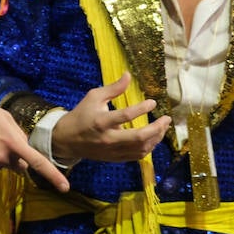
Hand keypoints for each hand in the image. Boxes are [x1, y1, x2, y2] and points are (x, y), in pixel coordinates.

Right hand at [0, 92, 67, 190]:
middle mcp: (1, 157)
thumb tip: (25, 148)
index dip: (53, 176)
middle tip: (1, 139)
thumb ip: (18, 134)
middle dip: (16, 157)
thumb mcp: (4, 117)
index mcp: (12, 142)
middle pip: (18, 165)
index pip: (37, 162)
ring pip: (0, 165)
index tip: (65, 188)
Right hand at [51, 73, 171, 164]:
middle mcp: (108, 139)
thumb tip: (129, 74)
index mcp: (101, 122)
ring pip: (140, 149)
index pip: (126, 116)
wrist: (67, 140)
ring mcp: (112, 151)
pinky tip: (154, 137)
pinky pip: (137, 156)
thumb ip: (113, 88)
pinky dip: (148, 147)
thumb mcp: (94, 97)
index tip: (153, 102)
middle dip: (156, 128)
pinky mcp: (115, 158)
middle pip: (138, 137)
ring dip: (155, 138)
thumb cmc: (82, 115)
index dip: (142, 108)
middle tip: (166, 119)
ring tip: (163, 127)